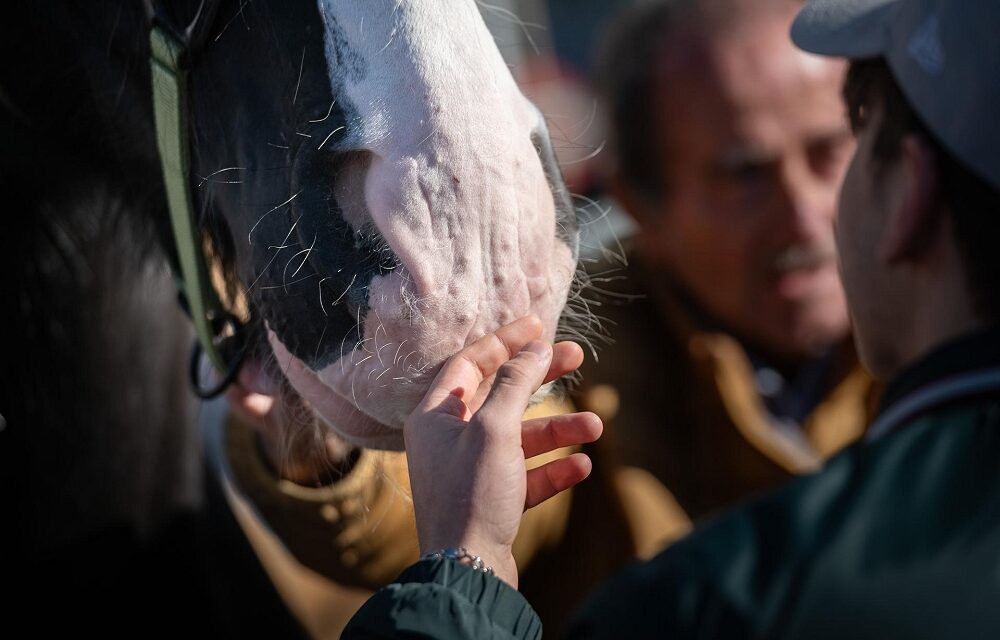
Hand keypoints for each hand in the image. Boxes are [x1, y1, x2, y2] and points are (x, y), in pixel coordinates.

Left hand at [404, 316, 602, 586]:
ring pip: (520, 438)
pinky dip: (553, 468)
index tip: (538, 324)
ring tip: (596, 427)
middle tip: (577, 356)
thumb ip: (513, 383)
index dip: (504, 341)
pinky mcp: (491, 502)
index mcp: (435, 417)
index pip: (469, 363)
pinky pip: (526, 475)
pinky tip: (582, 466)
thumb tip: (534, 348)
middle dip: (540, 378)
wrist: (467, 572)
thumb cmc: (472, 495)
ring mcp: (470, 472)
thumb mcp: (494, 429)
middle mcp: (449, 440)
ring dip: (558, 429)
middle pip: (500, 395)